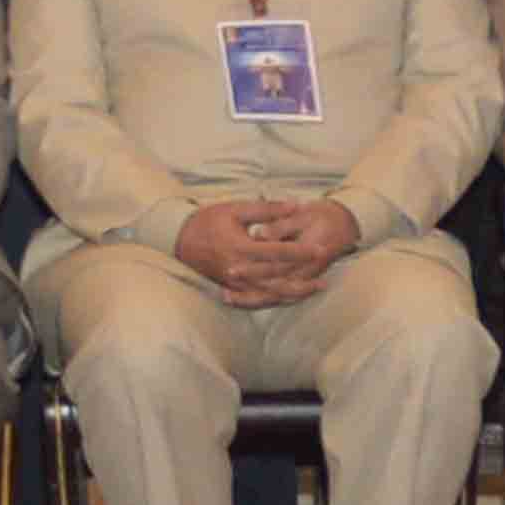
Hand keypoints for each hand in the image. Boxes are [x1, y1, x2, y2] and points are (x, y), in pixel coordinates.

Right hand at [171, 192, 356, 306]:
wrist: (179, 239)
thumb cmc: (208, 220)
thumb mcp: (236, 209)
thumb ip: (267, 209)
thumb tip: (295, 205)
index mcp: (240, 248)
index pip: (278, 252)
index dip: (301, 251)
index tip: (320, 248)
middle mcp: (239, 270)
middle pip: (278, 278)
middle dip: (303, 275)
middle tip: (326, 272)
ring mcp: (235, 283)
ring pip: (271, 293)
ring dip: (295, 292)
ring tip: (316, 288)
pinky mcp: (233, 289)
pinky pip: (259, 299)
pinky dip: (278, 299)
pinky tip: (293, 297)